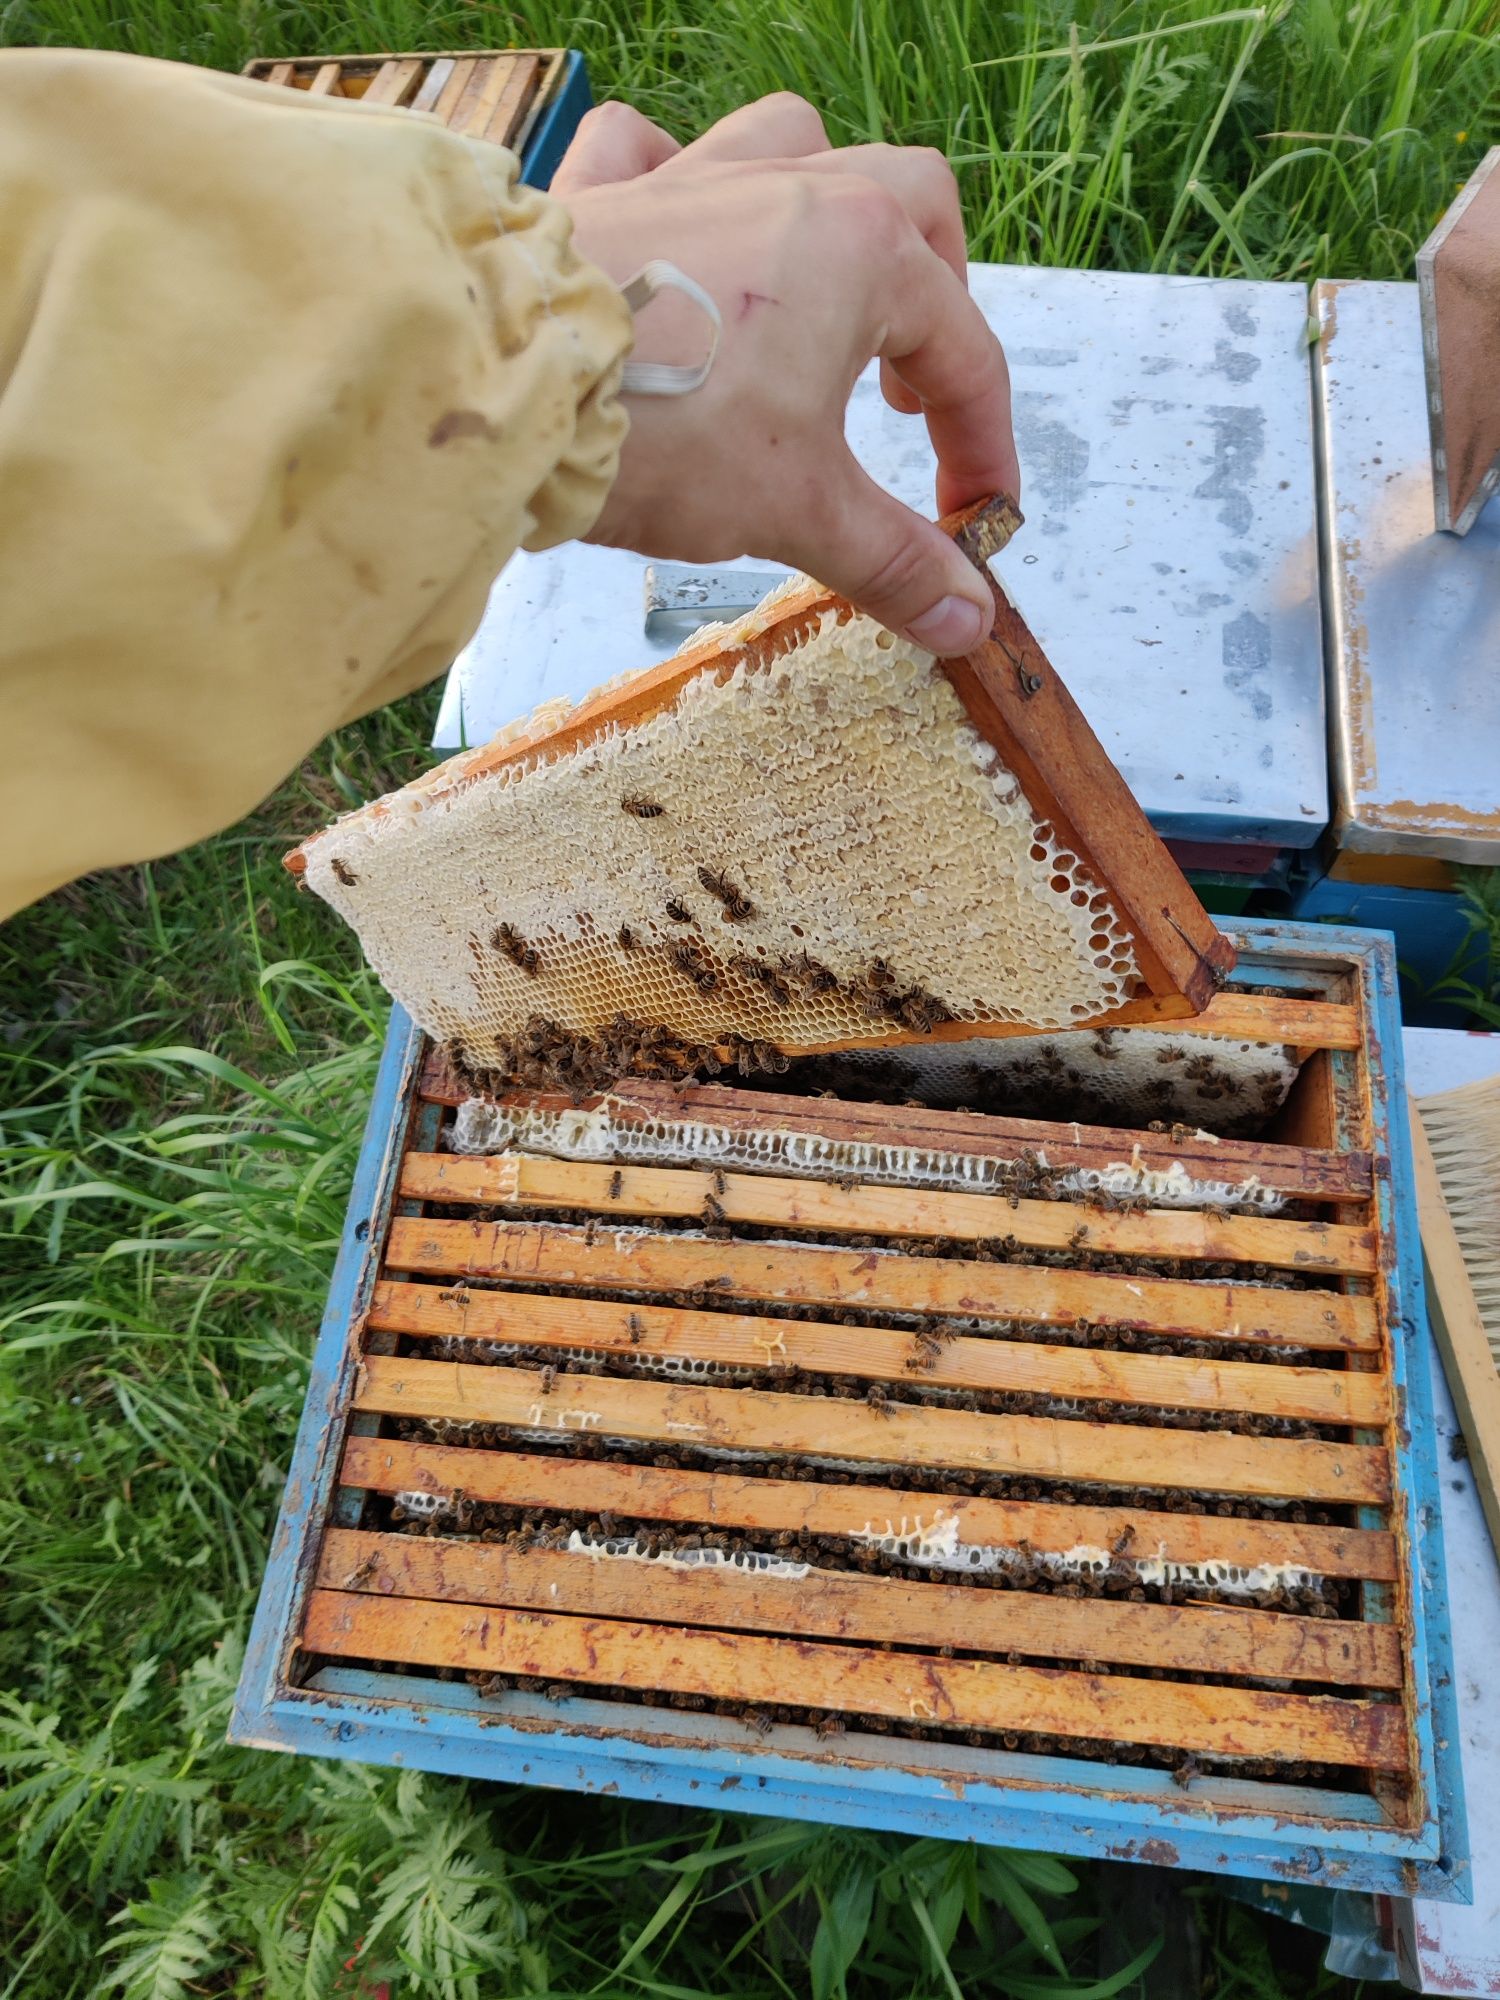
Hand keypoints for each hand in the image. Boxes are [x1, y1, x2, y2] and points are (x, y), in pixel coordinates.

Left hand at [551, 95, 1019, 656]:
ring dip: (828, 204)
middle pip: (911, 203)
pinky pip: (652, 147)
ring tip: (821, 290)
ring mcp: (692, 174)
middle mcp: (790, 188)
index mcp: (863, 252)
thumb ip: (892, 559)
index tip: (975, 518)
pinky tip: (680, 229)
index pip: (963, 353)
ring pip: (797, 143)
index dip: (981, 446)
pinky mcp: (603, 189)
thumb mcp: (800, 510)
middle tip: (911, 388)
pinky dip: (676, 175)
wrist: (509, 387)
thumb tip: (968, 620)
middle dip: (937, 290)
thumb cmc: (670, 434)